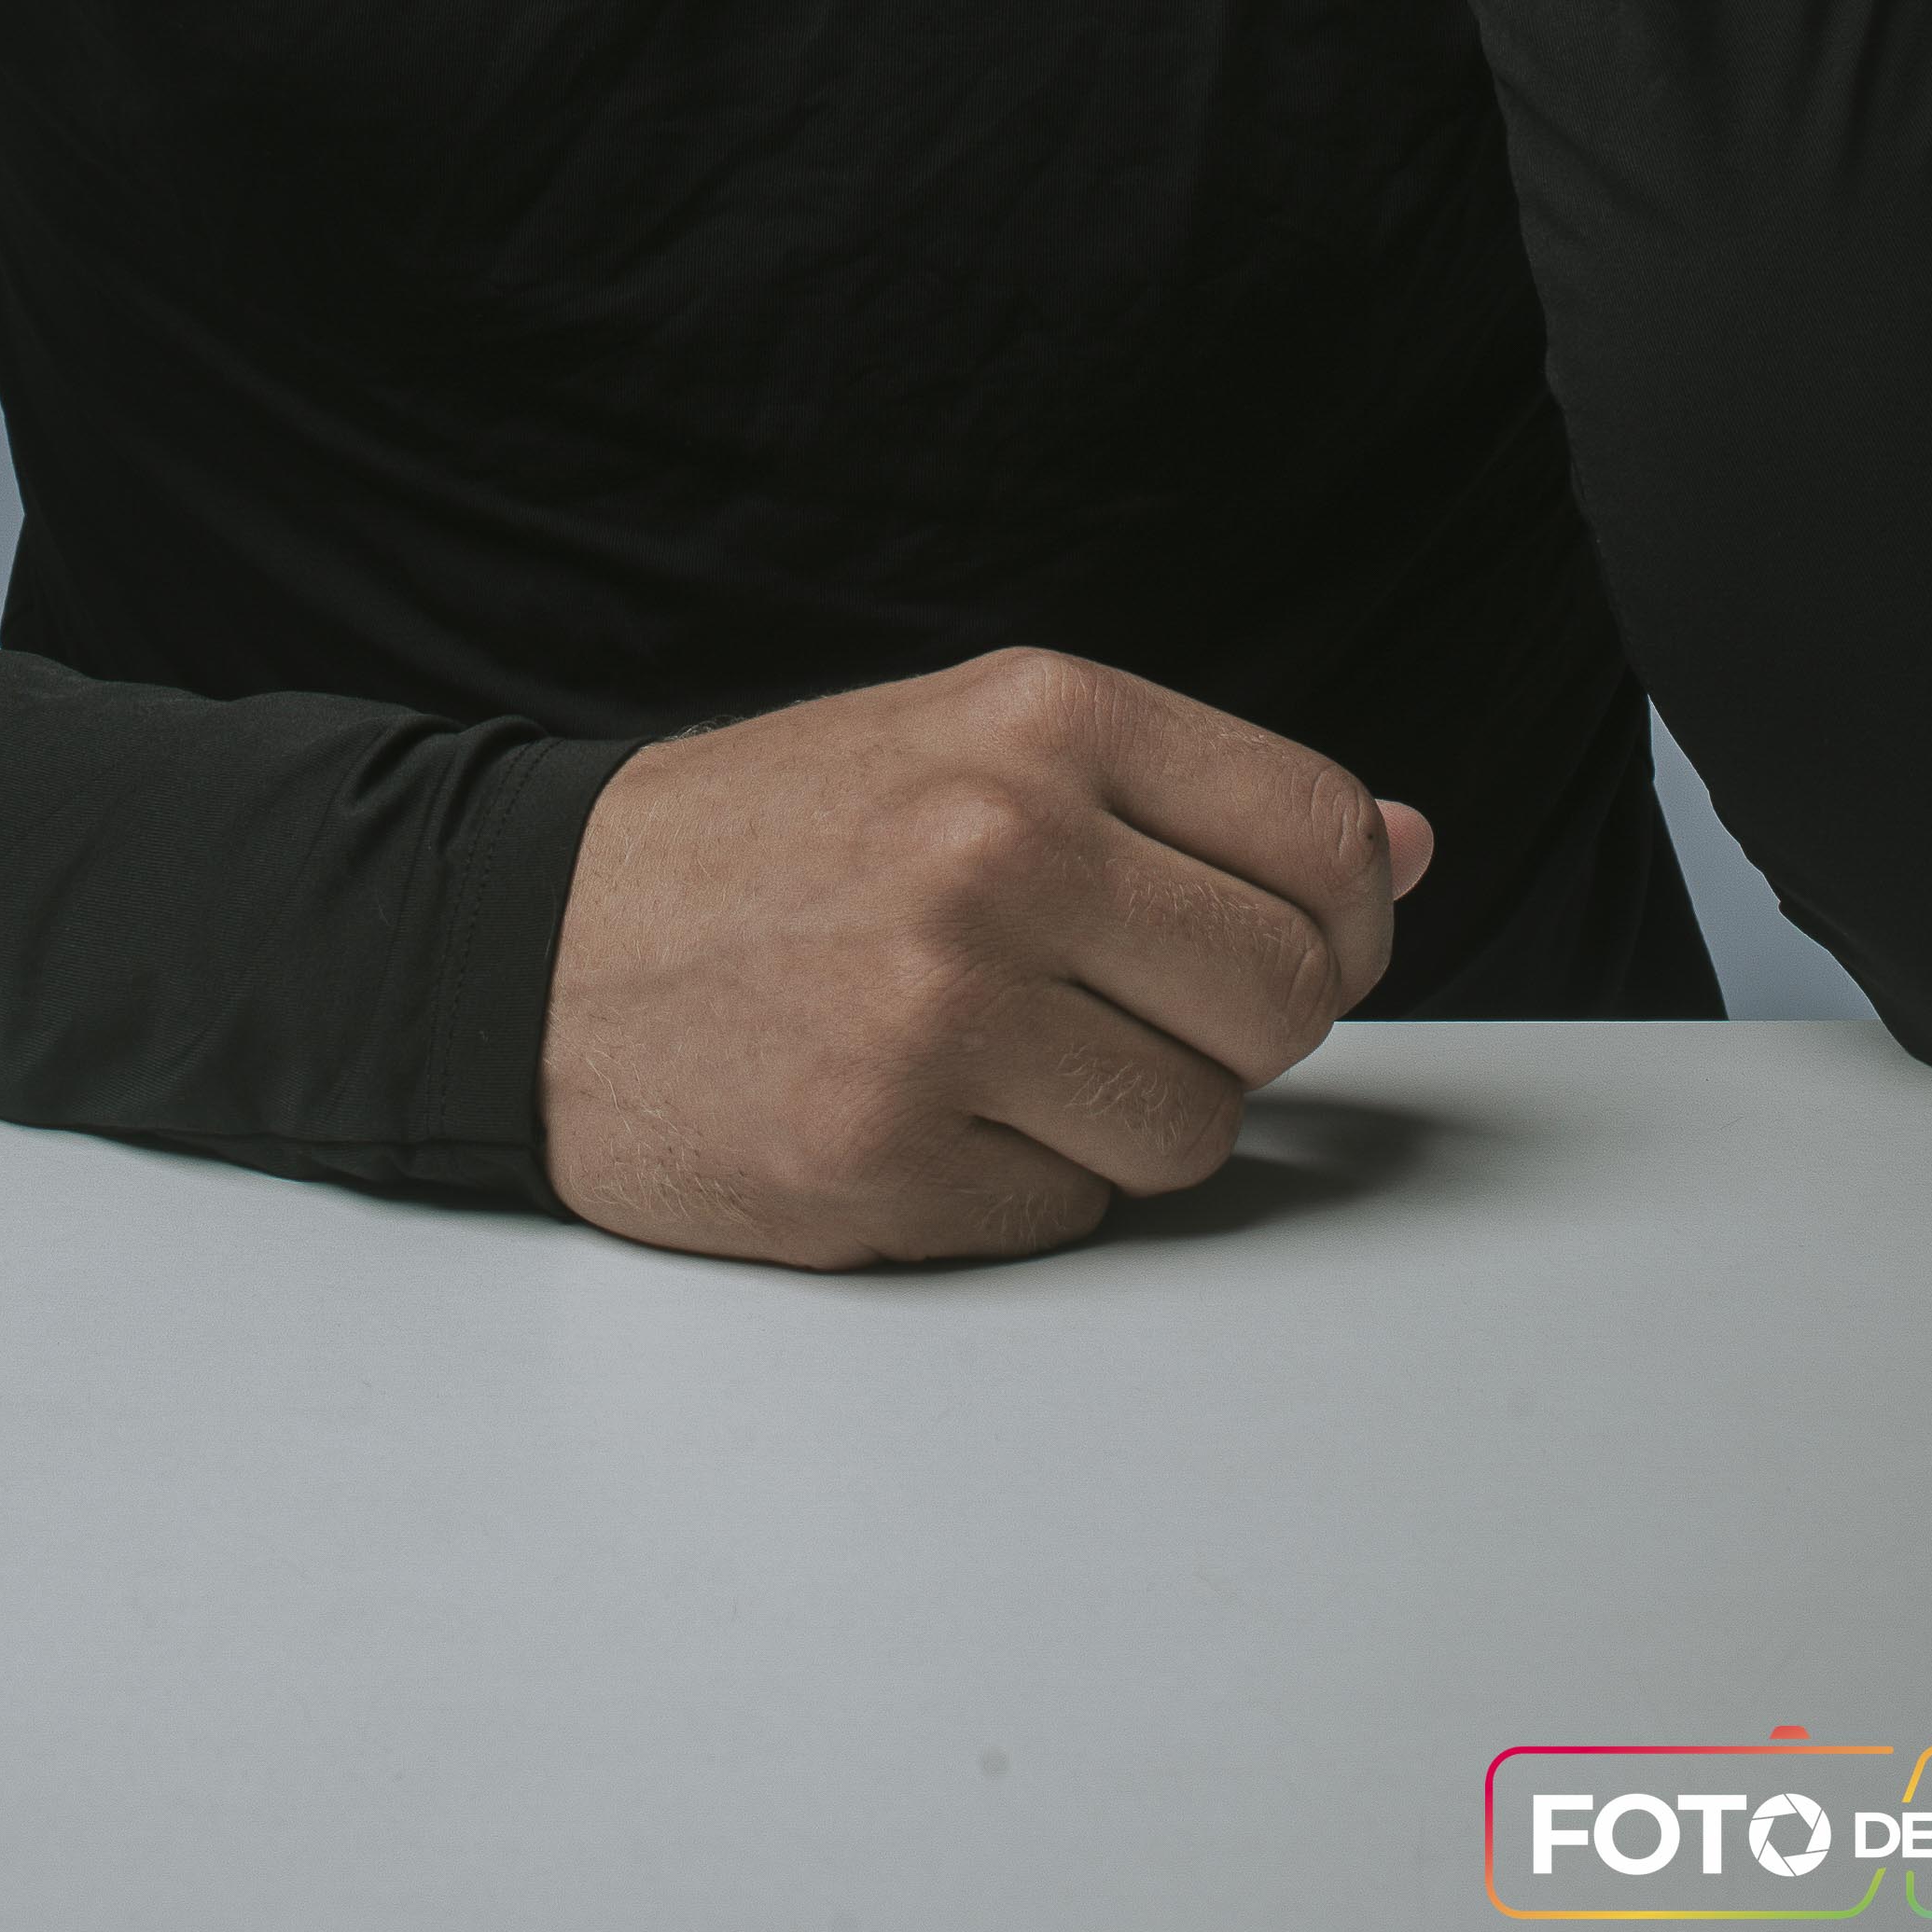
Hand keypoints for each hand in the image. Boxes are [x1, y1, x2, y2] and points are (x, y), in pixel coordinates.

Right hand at [537, 645, 1433, 1268]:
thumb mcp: (973, 742)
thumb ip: (1187, 794)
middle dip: (1230, 1028)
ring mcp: (938, 1011)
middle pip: (1284, 1000)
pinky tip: (918, 1113)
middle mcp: (999, 849)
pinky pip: (1074, 1213)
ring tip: (998, 1056)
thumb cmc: (773, 842)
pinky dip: (1018, 1184)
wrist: (529, 943)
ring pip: (1196, 1129)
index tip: (1291, 947)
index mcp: (1037, 718)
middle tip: (1115, 1006)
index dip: (1342, 921)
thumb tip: (1403, 850)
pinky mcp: (882, 1158)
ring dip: (1124, 1119)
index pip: (1321, 841)